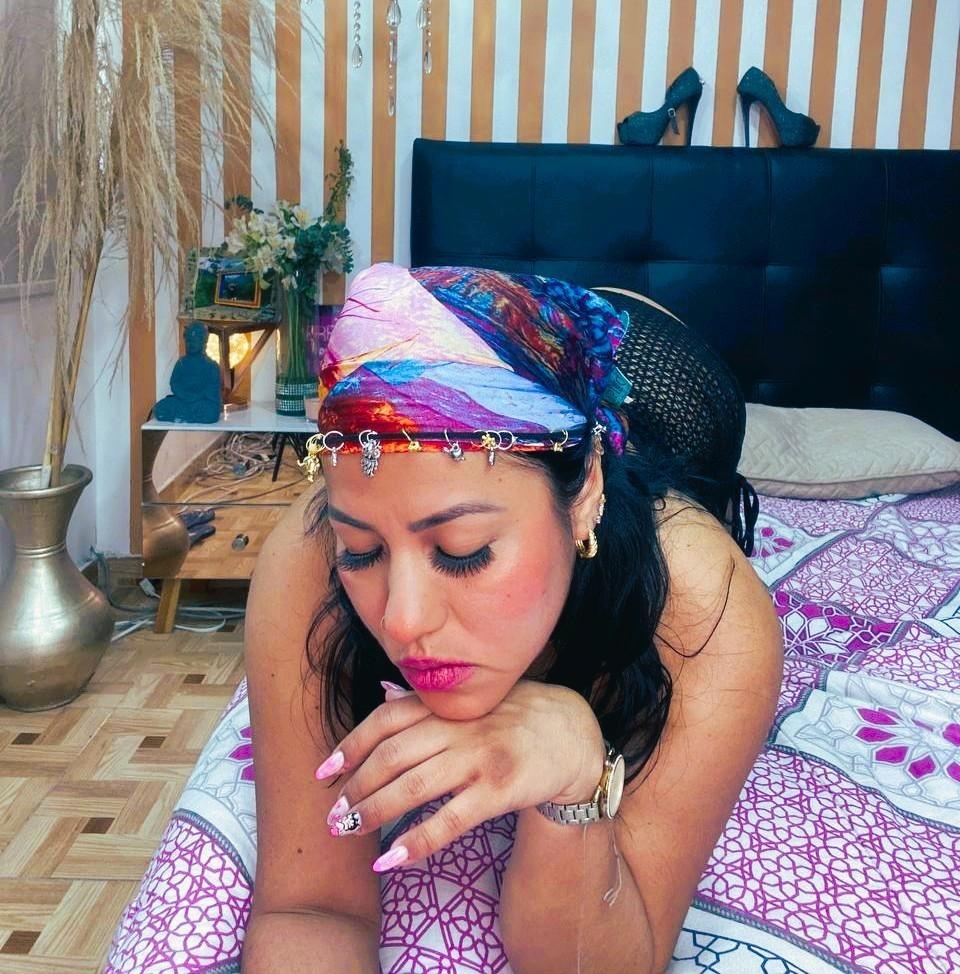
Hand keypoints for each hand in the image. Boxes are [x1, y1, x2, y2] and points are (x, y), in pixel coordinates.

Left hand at [315, 679, 604, 872]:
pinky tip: (391, 859)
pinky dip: (417, 841)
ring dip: (375, 811)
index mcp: (448, 705)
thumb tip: (382, 694)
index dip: (351, 744)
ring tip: (350, 830)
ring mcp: (479, 759)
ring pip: (414, 787)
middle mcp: (458, 728)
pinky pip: (450, 821)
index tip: (326, 770)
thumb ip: (428, 701)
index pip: (386, 719)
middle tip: (334, 813)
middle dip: (356, 785)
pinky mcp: (498, 791)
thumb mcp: (474, 698)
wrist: (573, 733)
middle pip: (393, 756)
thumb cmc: (516, 715)